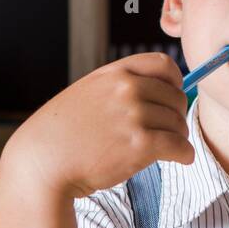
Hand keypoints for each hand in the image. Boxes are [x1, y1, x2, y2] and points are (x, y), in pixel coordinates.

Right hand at [1, 52, 194, 199]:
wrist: (43, 163)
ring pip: (178, 124)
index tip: (172, 97)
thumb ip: (117, 88)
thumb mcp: (87, 94)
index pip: (163, 64)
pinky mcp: (140, 145)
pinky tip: (180, 159)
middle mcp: (127, 89)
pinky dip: (185, 154)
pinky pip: (179, 146)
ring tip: (168, 148)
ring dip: (178, 138)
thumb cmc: (62, 134)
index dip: (175, 82)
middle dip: (177, 115)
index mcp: (114, 73)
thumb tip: (154, 92)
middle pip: (176, 97)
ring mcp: (134, 116)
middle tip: (169, 131)